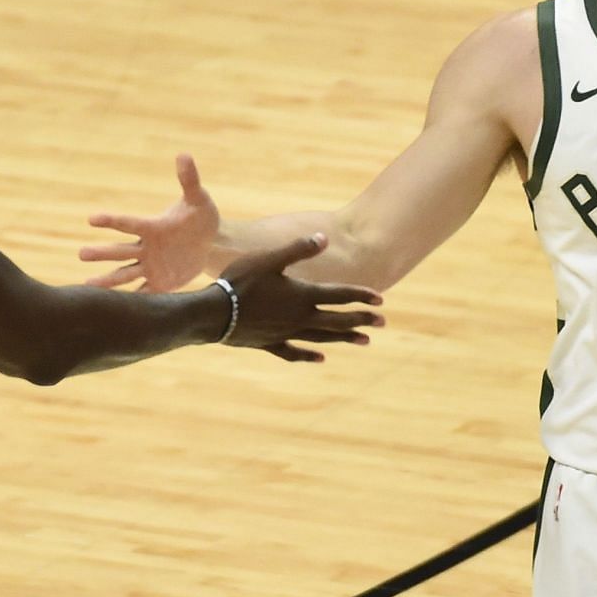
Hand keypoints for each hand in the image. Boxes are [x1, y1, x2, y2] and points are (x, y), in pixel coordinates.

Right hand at [81, 153, 220, 290]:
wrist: (210, 243)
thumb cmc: (201, 217)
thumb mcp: (198, 199)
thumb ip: (189, 180)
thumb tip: (184, 154)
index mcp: (152, 227)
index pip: (128, 223)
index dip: (111, 220)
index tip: (91, 218)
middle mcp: (146, 248)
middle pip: (120, 251)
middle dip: (102, 253)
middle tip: (81, 254)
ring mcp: (151, 267)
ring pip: (125, 274)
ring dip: (108, 280)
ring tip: (86, 286)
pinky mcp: (160, 283)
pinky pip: (144, 292)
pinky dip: (134, 301)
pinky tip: (116, 311)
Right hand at [218, 232, 383, 361]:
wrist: (214, 314)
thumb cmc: (240, 282)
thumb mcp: (270, 259)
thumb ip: (298, 249)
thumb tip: (324, 237)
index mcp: (302, 295)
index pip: (339, 295)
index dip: (360, 296)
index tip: (381, 300)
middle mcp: (299, 318)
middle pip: (337, 320)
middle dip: (360, 319)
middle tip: (382, 322)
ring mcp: (285, 333)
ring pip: (322, 338)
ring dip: (343, 338)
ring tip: (363, 341)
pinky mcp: (270, 344)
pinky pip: (294, 352)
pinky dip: (309, 355)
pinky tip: (321, 358)